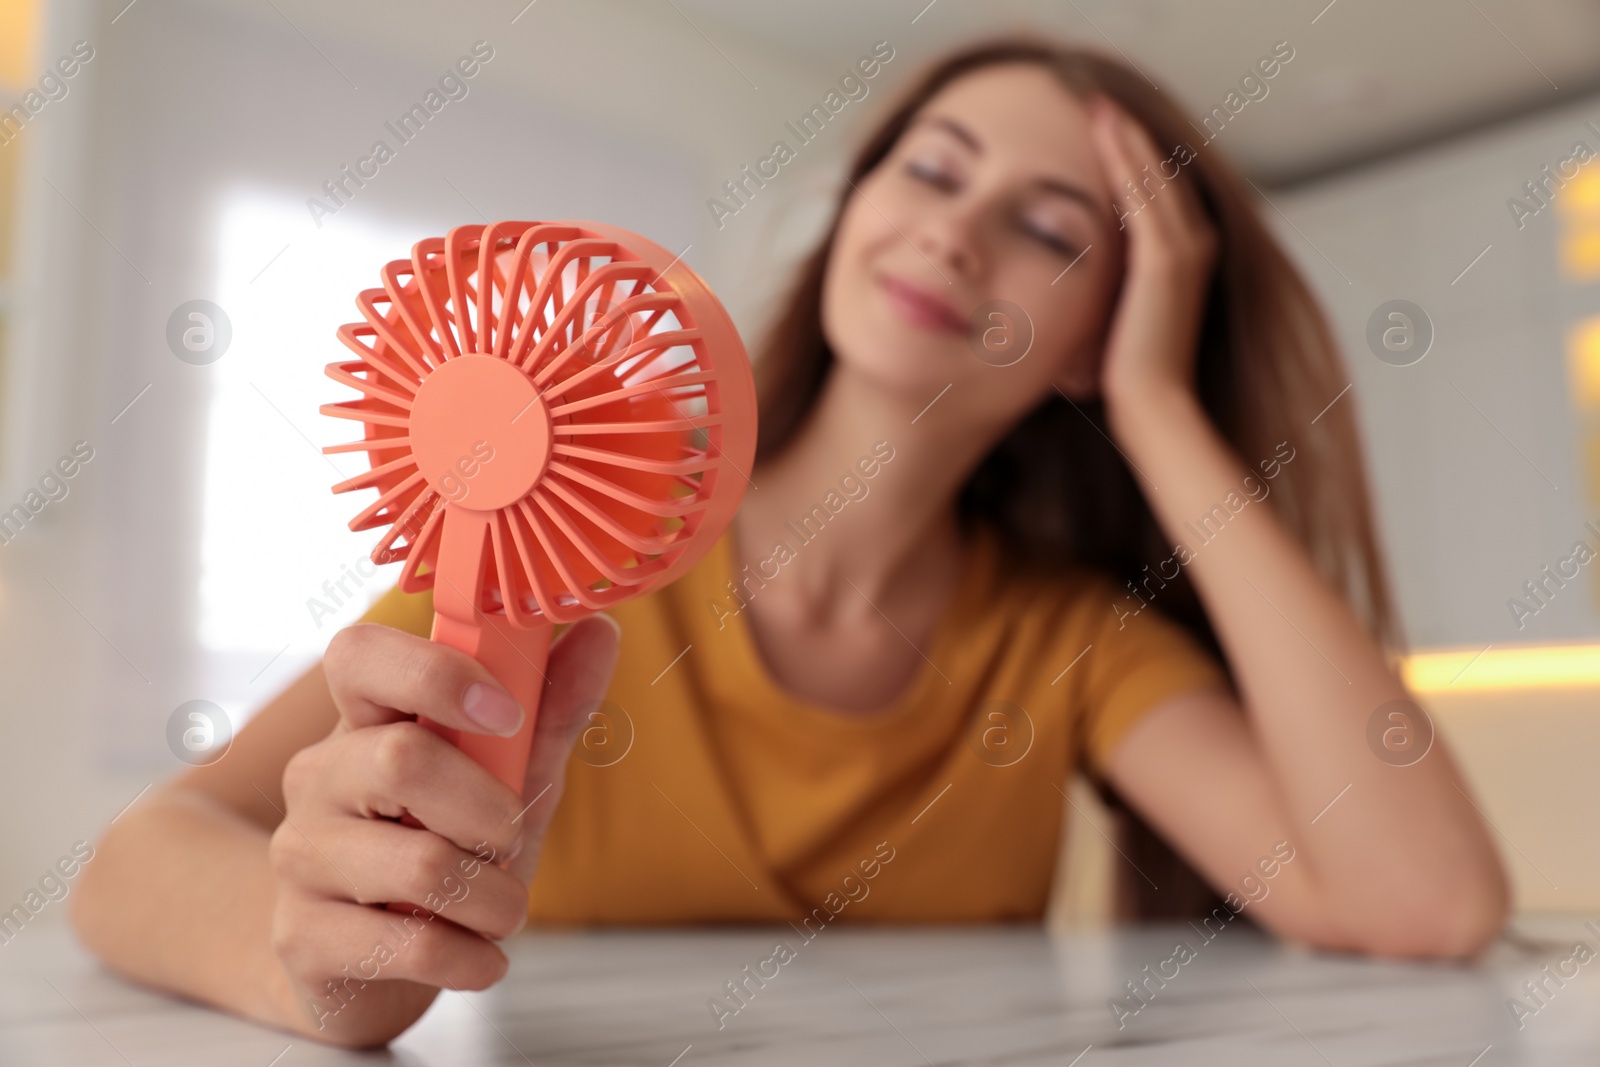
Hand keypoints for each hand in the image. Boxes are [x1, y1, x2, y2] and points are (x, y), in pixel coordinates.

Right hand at [266, 614, 619, 1046]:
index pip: (357, 654)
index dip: (435, 673)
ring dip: (495, 896)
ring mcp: (301, 855)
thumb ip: (548, 710)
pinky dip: (472, 956)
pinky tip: (478, 954)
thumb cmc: (444, 846)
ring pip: (419, 863)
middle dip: (491, 809)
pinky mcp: (303, 937)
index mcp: (364, 719)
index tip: (507, 713)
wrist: (367, 960)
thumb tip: (601, 630)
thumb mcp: (505, 778)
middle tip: (510, 837)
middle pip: (402, 760)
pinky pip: (409, 946)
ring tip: (501, 907)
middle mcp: (318, 776)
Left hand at [1085, 95, 1218, 416]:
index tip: (1105, 133)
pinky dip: (1125, 159)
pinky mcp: (1165, 260)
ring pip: (1153, 177)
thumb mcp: (1117, 319)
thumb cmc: (1128, 380)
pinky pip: (1142, 194)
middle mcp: (1195, 248)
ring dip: (1127, 138)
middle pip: (1162, 176)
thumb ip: (1110, 289)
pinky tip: (1105, 132)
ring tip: (1100, 106)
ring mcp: (1184, 251)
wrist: (1153, 410)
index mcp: (1185, 261)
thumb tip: (1078, 281)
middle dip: (1132, 140)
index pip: (1159, 197)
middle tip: (1102, 105)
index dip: (1134, 162)